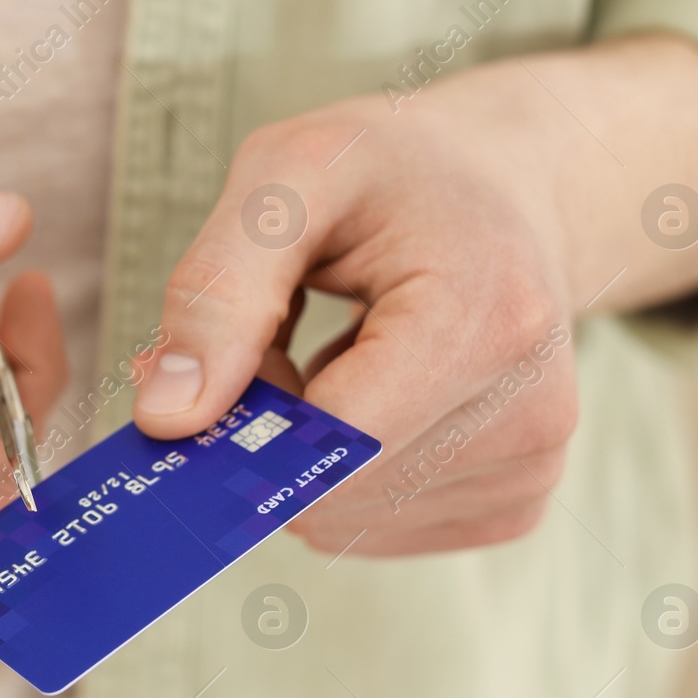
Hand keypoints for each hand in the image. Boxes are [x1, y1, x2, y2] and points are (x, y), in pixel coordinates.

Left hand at [132, 35, 697, 554]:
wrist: (507, 186)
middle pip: (330, 489)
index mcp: (489, 318)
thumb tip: (166, 420)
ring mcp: (531, 468)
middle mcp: (531, 411)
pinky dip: (343, 475)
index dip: (245, 418)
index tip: (208, 372)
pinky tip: (375, 397)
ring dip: (304, 452)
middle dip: (270, 428)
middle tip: (280, 339)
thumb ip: (217, 291)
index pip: (332, 438)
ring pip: (341, 519)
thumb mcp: (289, 176)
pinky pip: (372, 527)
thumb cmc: (397, 170)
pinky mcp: (513, 503)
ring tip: (339, 358)